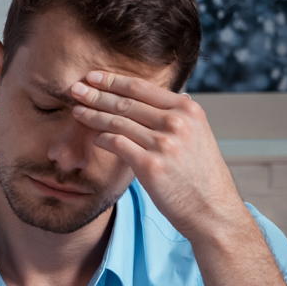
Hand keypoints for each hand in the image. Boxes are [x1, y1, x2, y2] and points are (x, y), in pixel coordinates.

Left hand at [68, 70, 249, 241]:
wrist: (211, 209)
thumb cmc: (201, 175)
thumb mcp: (200, 135)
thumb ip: (184, 116)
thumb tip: (179, 95)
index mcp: (188, 110)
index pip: (142, 88)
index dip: (114, 80)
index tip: (94, 76)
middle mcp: (177, 122)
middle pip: (126, 102)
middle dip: (96, 94)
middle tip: (75, 88)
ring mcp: (163, 143)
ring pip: (118, 122)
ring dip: (93, 114)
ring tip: (76, 110)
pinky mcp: (150, 165)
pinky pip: (117, 144)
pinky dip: (102, 138)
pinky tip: (94, 137)